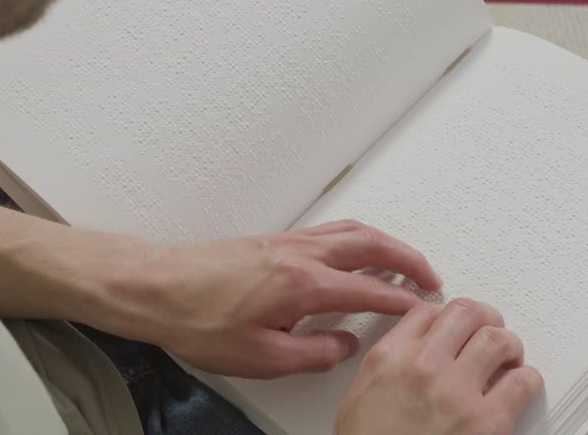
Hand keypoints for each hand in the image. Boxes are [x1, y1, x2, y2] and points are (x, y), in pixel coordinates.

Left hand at [96, 219, 442, 378]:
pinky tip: (356, 251)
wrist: (156, 288)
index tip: (423, 308)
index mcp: (303, 284)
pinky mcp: (273, 241)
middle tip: (430, 277)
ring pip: (352, 230)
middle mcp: (300, 253)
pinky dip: (358, 237)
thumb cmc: (197, 319)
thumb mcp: (261, 358)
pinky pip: (331, 230)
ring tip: (403, 261)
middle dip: (408, 259)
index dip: (403, 301)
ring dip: (386, 243)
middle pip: (371, 245)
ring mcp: (287, 242)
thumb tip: (344, 345)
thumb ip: (314, 353)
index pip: (370, 289)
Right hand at [336, 299, 542, 434]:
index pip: (426, 312)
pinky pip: (521, 382)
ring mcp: (457, 392)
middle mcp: (423, 367)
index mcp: (389, 359)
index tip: (452, 326)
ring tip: (509, 357)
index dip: (445, 315)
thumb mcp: (361, 396)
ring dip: (509, 345)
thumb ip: (388, 366)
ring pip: (498, 339)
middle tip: (489, 329)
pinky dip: (528, 380)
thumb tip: (410, 354)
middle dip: (483, 318)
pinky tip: (522, 385)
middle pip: (466, 313)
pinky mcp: (487, 423)